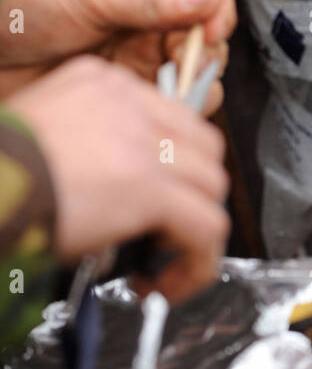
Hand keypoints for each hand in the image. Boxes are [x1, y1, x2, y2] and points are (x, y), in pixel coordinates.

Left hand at [0, 0, 234, 110]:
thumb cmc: (24, 14)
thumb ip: (148, 1)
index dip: (215, 11)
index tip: (210, 30)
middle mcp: (153, 21)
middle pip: (208, 38)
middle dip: (205, 52)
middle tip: (183, 62)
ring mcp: (145, 59)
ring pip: (197, 74)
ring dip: (195, 84)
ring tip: (172, 88)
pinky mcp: (134, 94)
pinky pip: (170, 103)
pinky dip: (175, 109)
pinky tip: (159, 107)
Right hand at [7, 57, 229, 303]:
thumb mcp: (42, 138)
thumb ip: (87, 147)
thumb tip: (114, 195)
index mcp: (102, 82)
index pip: (170, 117)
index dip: (174, 166)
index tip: (157, 203)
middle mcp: (129, 102)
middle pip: (203, 146)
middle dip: (192, 195)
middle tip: (162, 234)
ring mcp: (143, 142)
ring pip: (212, 185)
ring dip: (195, 232)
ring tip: (158, 266)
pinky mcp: (147, 187)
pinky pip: (206, 227)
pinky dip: (198, 263)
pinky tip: (163, 286)